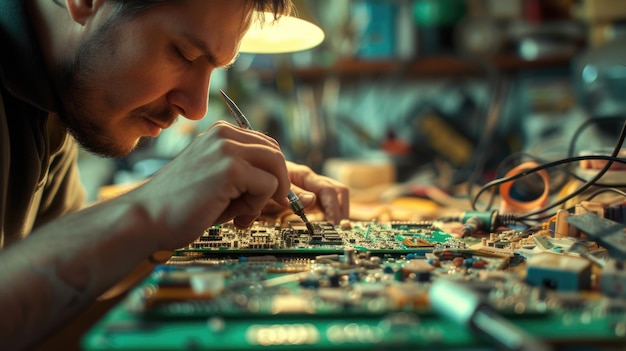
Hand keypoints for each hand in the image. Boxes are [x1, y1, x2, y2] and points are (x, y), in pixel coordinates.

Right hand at [130, 121, 291, 249]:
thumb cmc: (181, 205)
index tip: (265, 197)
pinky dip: (258, 206)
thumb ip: (247, 175)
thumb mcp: (218, 180)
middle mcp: (224, 134)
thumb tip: (284, 187)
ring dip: (267, 195)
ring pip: (277, 167)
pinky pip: (268, 185)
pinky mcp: (230, 168)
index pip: (266, 146)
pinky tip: (237, 217)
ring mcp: (227, 148)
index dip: (272, 174)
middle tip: (255, 209)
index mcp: (220, 133)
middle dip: (276, 184)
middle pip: (275, 154)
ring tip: (244, 214)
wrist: (147, 217)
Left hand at [261, 162, 349, 223]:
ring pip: (336, 199)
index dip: (333, 208)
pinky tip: (324, 228)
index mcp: (305, 176)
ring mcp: (313, 190)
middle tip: (337, 230)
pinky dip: (329, 217)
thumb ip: (292, 193)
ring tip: (333, 231)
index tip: (333, 225)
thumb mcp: (274, 186)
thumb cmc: (264, 178)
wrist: (255, 173)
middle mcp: (313, 181)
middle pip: (339, 192)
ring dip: (338, 214)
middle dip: (342, 211)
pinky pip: (326, 206)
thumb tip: (312, 200)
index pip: (328, 190)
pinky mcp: (310, 198)